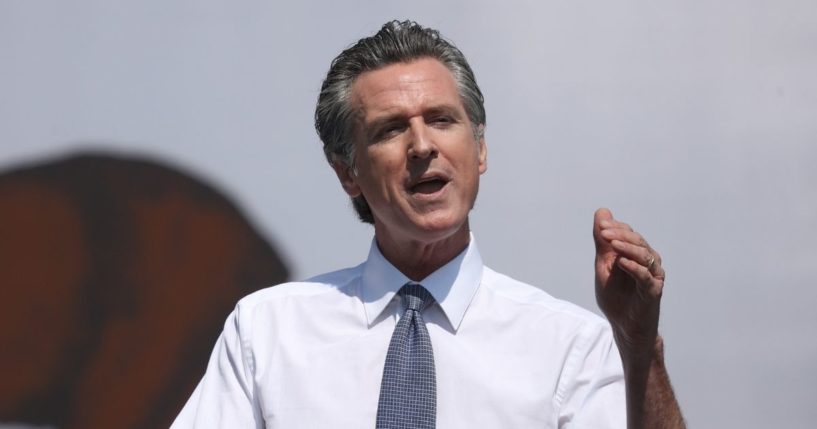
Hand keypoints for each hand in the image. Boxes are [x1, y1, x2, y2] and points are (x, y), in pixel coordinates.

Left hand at [593, 208, 664, 358]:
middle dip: (620, 234)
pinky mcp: (653, 291)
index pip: (629, 233)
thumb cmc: (616, 297)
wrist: (624, 326)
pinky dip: (634, 267)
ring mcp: (652, 276)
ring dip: (628, 247)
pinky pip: (646, 276)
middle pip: (638, 241)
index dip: (616, 227)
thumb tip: (601, 212)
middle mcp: (648, 262)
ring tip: (612, 244)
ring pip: (645, 255)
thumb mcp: (604, 266)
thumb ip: (603, 243)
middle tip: (604, 233)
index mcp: (636, 254)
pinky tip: (621, 262)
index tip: (601, 226)